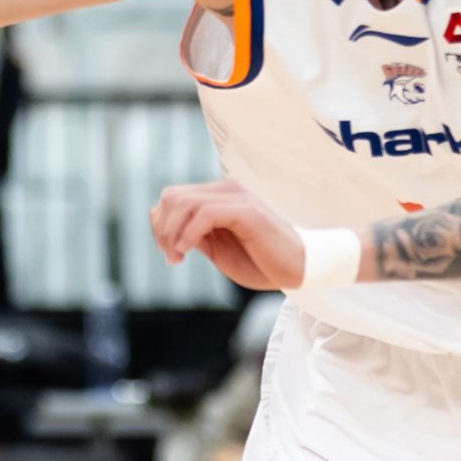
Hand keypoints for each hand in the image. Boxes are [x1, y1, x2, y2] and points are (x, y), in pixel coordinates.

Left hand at [150, 179, 305, 289]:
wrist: (299, 270)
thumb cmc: (261, 262)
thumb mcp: (217, 249)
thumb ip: (194, 235)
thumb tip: (164, 229)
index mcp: (219, 197)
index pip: (173, 197)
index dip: (161, 224)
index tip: (169, 253)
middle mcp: (227, 190)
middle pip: (173, 196)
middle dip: (162, 228)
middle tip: (171, 257)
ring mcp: (238, 197)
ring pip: (185, 201)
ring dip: (172, 232)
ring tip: (178, 256)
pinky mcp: (247, 210)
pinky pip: (206, 212)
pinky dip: (189, 232)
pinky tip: (189, 250)